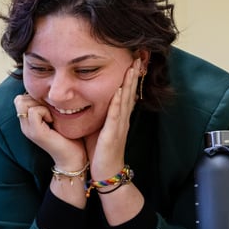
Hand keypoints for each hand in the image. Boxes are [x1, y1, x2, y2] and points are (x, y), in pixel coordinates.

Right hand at [13, 93, 86, 169]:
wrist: (73, 158)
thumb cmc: (69, 137)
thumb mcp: (56, 116)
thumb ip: (48, 106)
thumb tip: (48, 90)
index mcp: (28, 121)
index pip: (20, 98)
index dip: (34, 97)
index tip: (48, 107)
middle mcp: (24, 125)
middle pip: (19, 99)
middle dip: (36, 99)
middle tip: (49, 111)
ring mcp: (28, 129)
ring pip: (24, 102)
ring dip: (40, 105)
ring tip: (51, 116)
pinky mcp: (35, 132)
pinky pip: (34, 111)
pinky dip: (45, 111)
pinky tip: (52, 121)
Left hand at [87, 63, 139, 178]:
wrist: (106, 173)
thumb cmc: (100, 152)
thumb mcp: (99, 127)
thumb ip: (99, 114)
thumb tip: (89, 99)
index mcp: (118, 117)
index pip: (125, 92)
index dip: (129, 76)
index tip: (132, 60)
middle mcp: (122, 119)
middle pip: (129, 92)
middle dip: (133, 74)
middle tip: (138, 56)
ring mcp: (119, 126)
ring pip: (125, 100)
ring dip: (128, 83)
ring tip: (132, 67)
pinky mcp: (112, 135)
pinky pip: (115, 116)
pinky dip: (117, 103)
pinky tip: (118, 91)